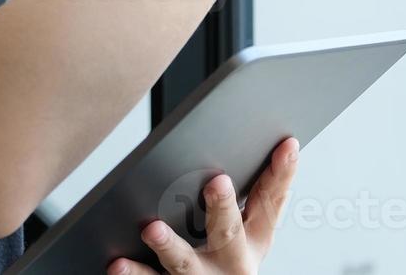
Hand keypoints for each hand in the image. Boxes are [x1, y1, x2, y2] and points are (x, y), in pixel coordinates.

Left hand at [106, 137, 298, 274]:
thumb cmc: (225, 259)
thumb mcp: (245, 232)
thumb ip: (236, 196)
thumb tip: (230, 145)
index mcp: (254, 239)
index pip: (271, 201)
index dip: (282, 173)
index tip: (287, 144)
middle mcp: (233, 261)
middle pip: (229, 233)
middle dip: (223, 208)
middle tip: (217, 182)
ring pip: (185, 262)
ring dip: (169, 245)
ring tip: (152, 229)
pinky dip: (134, 273)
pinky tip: (117, 264)